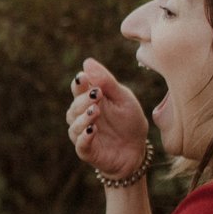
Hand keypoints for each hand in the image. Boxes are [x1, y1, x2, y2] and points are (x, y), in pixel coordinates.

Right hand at [68, 56, 150, 180]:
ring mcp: (83, 135)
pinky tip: (93, 129)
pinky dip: (85, 137)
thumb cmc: (129, 122)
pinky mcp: (88, 151)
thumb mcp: (123, 98)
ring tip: (96, 112)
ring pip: (74, 125)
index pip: (78, 89)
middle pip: (74, 107)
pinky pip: (80, 144)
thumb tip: (86, 62)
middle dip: (83, 100)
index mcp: (89, 101)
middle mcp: (82, 117)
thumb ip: (107, 82)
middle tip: (96, 95)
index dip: (79, 84)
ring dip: (83, 118)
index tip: (85, 78)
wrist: (138, 150)